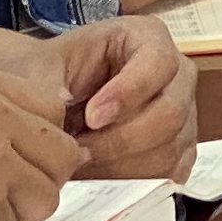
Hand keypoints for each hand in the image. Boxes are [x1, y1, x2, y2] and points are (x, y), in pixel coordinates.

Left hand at [12, 19, 197, 181]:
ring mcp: (184, 113)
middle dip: (121, 139)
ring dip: (122, 164)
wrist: (50, 98)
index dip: (128, 93)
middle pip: (171, 113)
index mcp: (148, 38)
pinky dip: (133, 182)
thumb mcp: (38, 68)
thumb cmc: (47, 75)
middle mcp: (176, 74)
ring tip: (80, 162)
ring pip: (170, 149)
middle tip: (79, 150)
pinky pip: (168, 173)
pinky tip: (100, 174)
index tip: (91, 117)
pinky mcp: (179, 148)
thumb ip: (45, 84)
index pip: (157, 64)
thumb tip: (61, 108)